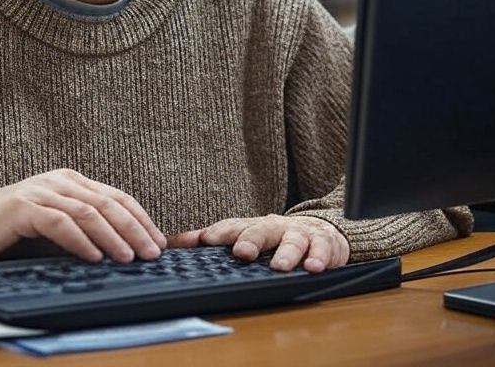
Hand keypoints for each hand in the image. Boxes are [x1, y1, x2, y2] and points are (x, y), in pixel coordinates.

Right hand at [0, 168, 166, 263]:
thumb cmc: (13, 232)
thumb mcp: (56, 229)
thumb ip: (84, 231)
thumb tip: (124, 251)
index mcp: (71, 181)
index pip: (116, 197)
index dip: (141, 219)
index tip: (160, 242)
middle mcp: (59, 181)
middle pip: (108, 202)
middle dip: (135, 228)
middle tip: (152, 253)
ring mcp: (41, 191)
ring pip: (88, 211)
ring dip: (113, 236)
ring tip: (129, 257)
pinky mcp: (23, 207)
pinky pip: (59, 223)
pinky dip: (80, 241)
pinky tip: (94, 257)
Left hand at [168, 214, 349, 272]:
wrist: (320, 230)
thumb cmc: (273, 237)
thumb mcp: (241, 236)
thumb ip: (209, 240)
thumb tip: (171, 243)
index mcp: (251, 227)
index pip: (232, 227)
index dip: (219, 233)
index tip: (205, 241)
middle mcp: (273, 228)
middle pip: (260, 230)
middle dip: (250, 240)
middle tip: (242, 253)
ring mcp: (299, 234)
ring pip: (292, 241)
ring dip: (286, 253)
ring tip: (279, 266)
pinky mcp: (323, 244)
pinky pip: (322, 250)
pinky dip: (318, 258)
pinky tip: (312, 267)